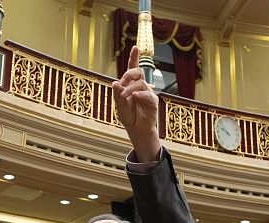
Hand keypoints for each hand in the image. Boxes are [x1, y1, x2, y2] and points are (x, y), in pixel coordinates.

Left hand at [111, 45, 159, 162]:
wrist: (136, 129)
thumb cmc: (128, 115)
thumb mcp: (119, 105)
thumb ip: (117, 94)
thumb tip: (115, 83)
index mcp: (132, 84)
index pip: (134, 68)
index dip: (134, 58)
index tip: (135, 47)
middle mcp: (141, 86)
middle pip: (138, 72)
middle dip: (129, 73)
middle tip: (122, 82)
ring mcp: (148, 92)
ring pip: (140, 83)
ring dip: (130, 89)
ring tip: (124, 98)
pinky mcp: (153, 101)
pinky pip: (148, 94)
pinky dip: (140, 94)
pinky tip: (135, 97)